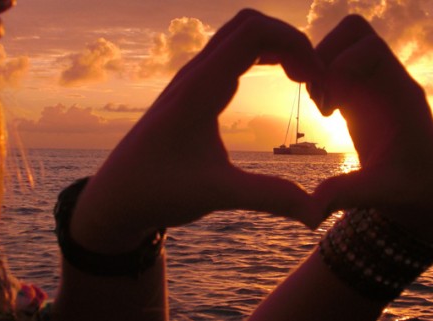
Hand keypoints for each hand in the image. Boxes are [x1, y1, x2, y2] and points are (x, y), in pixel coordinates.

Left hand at [69, 9, 326, 251]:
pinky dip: (262, 55)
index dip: (296, 45)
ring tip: (303, 81)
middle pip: (250, 24)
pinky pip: (231, 52)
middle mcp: (194, 74)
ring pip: (240, 35)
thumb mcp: (217, 195)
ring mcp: (191, 79)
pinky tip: (278, 83)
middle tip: (313, 80)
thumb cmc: (158, 193)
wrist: (115, 197)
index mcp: (200, 89)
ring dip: (276, 46)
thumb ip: (269, 197)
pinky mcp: (191, 89)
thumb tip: (317, 213)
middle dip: (290, 40)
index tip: (315, 83)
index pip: (254, 31)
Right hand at [309, 16, 432, 239]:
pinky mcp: (362, 97)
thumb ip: (350, 194)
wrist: (425, 193)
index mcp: (402, 95)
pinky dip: (323, 81)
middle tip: (318, 98)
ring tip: (321, 107)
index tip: (332, 104)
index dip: (341, 64)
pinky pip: (337, 67)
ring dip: (320, 68)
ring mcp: (374, 87)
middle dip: (324, 57)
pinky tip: (326, 113)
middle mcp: (388, 82)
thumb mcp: (382, 195)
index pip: (370, 46)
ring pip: (341, 47)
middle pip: (353, 32)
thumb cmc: (412, 193)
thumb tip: (312, 208)